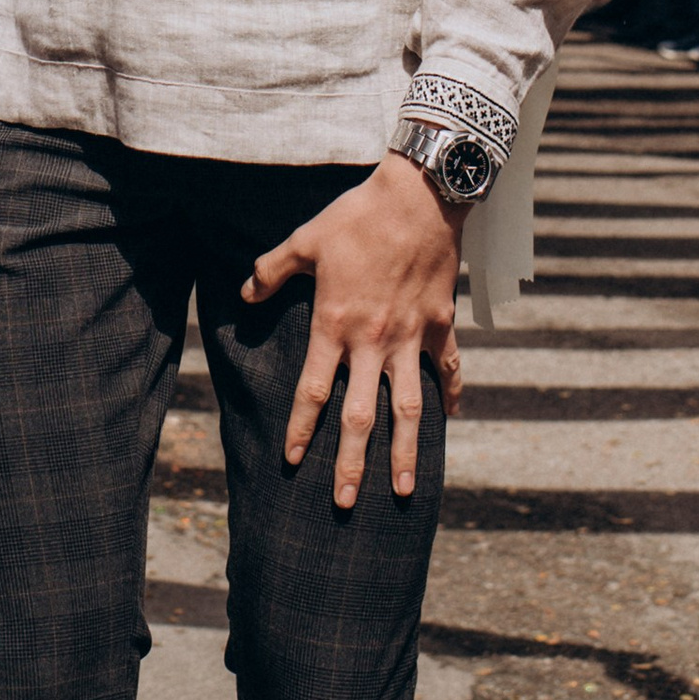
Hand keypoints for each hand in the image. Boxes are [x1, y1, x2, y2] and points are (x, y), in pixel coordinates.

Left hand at [243, 153, 462, 507]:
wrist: (417, 198)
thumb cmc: (356, 217)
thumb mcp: (304, 240)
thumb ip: (272, 271)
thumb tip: (245, 293)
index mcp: (335, 325)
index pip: (314, 391)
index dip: (302, 428)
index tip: (294, 461)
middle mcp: (372, 342)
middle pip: (361, 416)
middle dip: (352, 463)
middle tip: (345, 502)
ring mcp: (411, 337)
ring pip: (409, 408)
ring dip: (406, 451)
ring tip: (402, 490)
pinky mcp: (440, 324)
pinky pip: (448, 367)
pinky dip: (452, 393)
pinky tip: (453, 419)